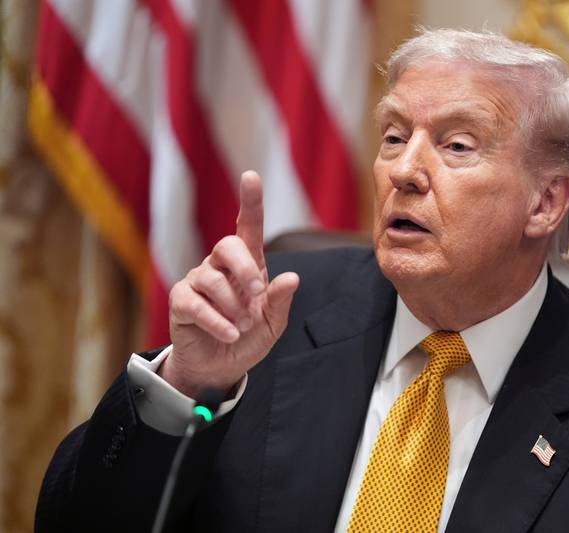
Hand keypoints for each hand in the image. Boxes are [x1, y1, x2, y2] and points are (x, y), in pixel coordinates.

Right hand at [161, 171, 299, 397]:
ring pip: (212, 278)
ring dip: (233, 306)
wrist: (221, 368)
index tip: (251, 176)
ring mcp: (197, 281)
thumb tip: (292, 277)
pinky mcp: (180, 302)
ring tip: (243, 327)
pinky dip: (217, 321)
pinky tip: (230, 334)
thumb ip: (280, 301)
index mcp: (248, 265)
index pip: (248, 227)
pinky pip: (195, 304)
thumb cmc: (248, 338)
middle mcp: (220, 266)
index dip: (250, 202)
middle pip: (227, 245)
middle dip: (245, 269)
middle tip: (257, 296)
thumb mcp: (272, 323)